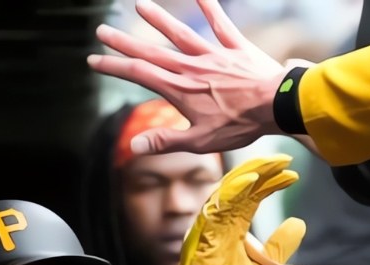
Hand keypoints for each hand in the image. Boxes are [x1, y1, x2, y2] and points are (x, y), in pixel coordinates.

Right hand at [88, 0, 292, 155]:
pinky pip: (220, 24)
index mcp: (179, 90)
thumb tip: (133, 146)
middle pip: (150, 51)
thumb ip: (165, 141)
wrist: (276, 105)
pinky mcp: (235, 48)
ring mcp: (213, 54)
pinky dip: (210, 8)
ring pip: (179, 33)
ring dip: (158, 19)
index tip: (93, 59)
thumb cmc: (239, 126)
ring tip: (139, 5)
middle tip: (101, 31)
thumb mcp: (199, 141)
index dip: (113, 66)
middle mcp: (191, 67)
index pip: (138, 73)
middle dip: (123, 42)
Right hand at [146, 155, 303, 264]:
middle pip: (239, 189)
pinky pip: (214, 213)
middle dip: (260, 171)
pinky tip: (247, 183)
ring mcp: (208, 231)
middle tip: (283, 157)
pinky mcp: (200, 240)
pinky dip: (229, 196)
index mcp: (233, 230)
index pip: (252, 198)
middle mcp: (219, 225)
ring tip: (268, 164)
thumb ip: (279, 247)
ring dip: (246, 177)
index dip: (270, 183)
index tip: (291, 171)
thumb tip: (298, 223)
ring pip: (225, 194)